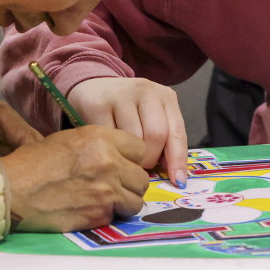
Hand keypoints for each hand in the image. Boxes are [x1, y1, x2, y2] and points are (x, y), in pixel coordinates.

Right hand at [0, 125, 148, 231]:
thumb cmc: (33, 163)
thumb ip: (99, 146)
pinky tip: (89, 209)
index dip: (133, 159)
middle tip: (115, 186)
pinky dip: (107, 216)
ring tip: (104, 200)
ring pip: (136, 201)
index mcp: (101, 138)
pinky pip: (117, 216)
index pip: (141, 149)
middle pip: (142, 178)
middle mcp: (109, 162)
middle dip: (131, 184)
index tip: (124, 165)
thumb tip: (119, 157)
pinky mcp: (99, 215)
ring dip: (124, 202)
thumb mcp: (69, 139)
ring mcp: (106, 191)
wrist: (12, 190)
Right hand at [68, 77, 188, 186]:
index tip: (178, 182)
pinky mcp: (98, 104)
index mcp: (164, 96)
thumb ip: (165, 139)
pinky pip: (110, 139)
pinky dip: (111, 150)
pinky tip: (108, 147)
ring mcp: (120, 95)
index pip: (177, 132)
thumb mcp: (151, 117)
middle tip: (141, 165)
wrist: (92, 88)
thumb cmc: (127, 109)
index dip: (178, 160)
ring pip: (133, 139)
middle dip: (150, 158)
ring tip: (124, 155)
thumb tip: (174, 172)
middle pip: (156, 135)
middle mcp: (145, 90)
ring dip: (130, 156)